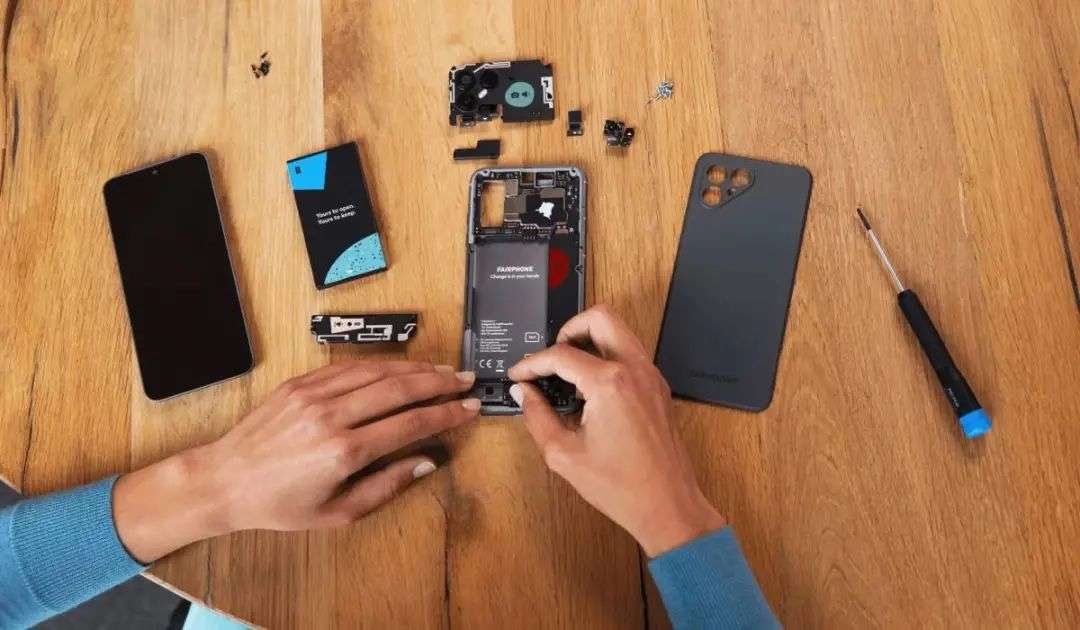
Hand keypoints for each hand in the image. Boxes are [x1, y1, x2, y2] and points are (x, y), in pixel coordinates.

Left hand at [114, 361, 478, 562]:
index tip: (469, 409)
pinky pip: (350, 366)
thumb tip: (426, 461)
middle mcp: (331, 417)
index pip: (410, 424)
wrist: (225, 480)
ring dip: (415, 368)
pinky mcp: (301, 382)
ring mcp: (314, 394)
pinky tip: (401, 366)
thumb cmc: (280, 504)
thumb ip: (387, 486)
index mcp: (344, 452)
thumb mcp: (338, 513)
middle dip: (439, 383)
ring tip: (443, 370)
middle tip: (466, 381)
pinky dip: (381, 364)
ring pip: (377, 371)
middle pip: (399, 389)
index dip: (446, 414)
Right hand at [508, 306, 724, 556]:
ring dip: (590, 340)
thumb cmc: (622, 486)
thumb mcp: (564, 454)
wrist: (667, 505)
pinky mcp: (658, 387)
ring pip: (619, 331)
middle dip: (569, 329)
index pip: (561, 354)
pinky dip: (607, 357)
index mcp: (610, 383)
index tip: (519, 375)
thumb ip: (538, 417)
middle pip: (599, 318)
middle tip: (551, 357)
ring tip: (568, 371)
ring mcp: (651, 376)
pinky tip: (590, 388)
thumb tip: (525, 393)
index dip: (532, 363)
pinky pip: (630, 354)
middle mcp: (635, 370)